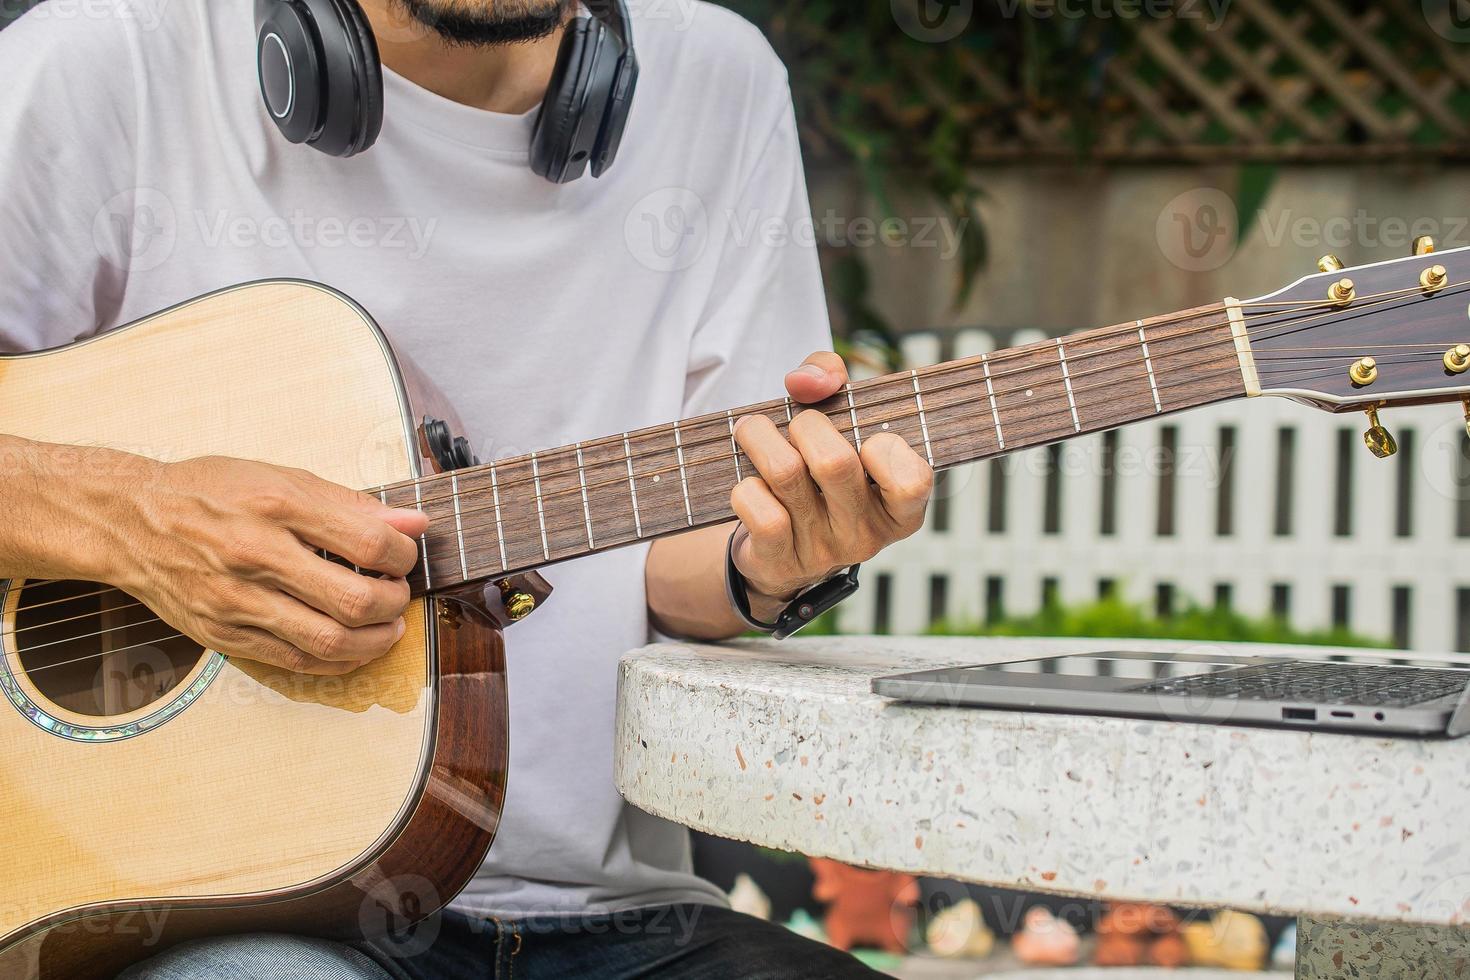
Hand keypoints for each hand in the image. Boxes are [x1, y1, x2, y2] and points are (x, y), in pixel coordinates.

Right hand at [104, 456, 428, 674]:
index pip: (366, 542)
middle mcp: (255, 556)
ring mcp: (237, 602)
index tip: (405, 553)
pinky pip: (296, 662)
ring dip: (376, 640)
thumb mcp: (281, 477)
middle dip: (395, 602)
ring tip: (389, 625)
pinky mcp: (224, 635)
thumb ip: (351, 504)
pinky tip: (354, 646)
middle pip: (353, 600)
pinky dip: (338, 661)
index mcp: (275, 506)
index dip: (403, 554)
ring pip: (329, 641)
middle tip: (400, 592)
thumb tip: (414, 523)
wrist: (130, 521)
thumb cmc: (210, 493)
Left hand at [730, 352, 933, 619]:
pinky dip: (746, 487)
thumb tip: (805, 381)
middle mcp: (866, 535)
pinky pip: (760, 513)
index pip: (912, 481)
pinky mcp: (781, 563)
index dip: (886, 450)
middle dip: (806, 425)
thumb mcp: (837, 422)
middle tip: (796, 425)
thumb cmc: (816, 472)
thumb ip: (829, 378)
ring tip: (753, 431)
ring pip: (786, 475)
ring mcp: (823, 553)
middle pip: (834, 462)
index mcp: (898, 509)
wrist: (776, 549)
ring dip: (760, 438)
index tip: (866, 439)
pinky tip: (750, 485)